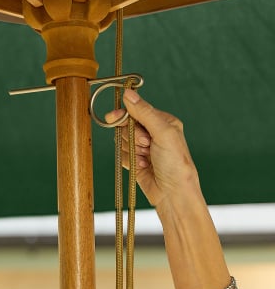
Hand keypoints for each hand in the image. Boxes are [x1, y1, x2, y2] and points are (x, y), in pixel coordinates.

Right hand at [105, 89, 199, 207]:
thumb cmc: (175, 164)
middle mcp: (151, 132)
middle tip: (145, 145)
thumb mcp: (163, 133)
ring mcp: (142, 146)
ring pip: (121, 140)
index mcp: (162, 121)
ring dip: (131, 150)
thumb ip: (145, 112)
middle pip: (125, 125)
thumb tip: (128, 93)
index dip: (123, 114)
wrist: (172, 195)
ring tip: (146, 158)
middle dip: (132, 136)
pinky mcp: (134, 160)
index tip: (112, 118)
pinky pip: (120, 154)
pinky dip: (128, 161)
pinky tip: (142, 166)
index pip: (135, 110)